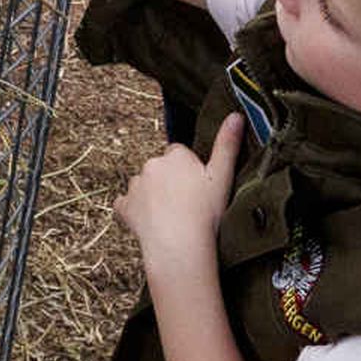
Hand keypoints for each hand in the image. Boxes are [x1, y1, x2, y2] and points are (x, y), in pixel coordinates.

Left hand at [120, 117, 244, 272]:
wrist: (180, 245)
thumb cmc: (205, 212)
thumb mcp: (223, 176)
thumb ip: (227, 144)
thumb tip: (236, 115)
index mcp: (174, 155)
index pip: (179, 154)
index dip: (189, 170)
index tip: (198, 187)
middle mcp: (151, 164)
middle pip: (161, 168)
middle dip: (170, 181)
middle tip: (187, 204)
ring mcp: (135, 185)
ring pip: (144, 186)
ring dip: (152, 196)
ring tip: (170, 217)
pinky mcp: (124, 206)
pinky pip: (126, 205)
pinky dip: (133, 212)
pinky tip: (148, 224)